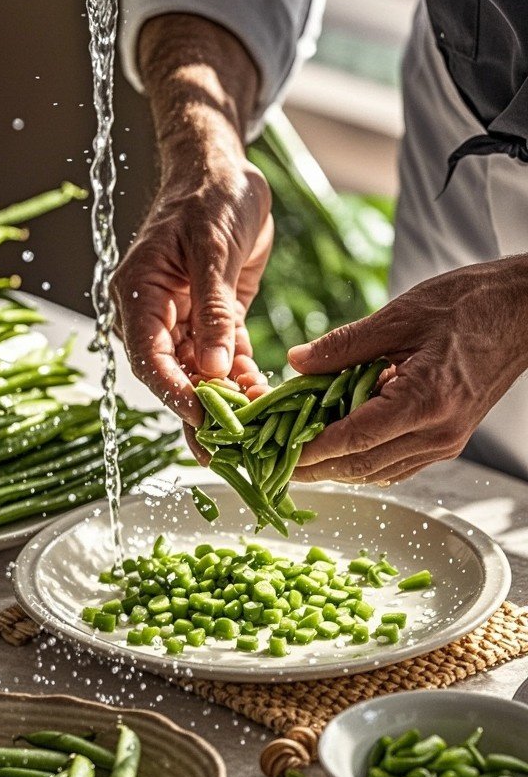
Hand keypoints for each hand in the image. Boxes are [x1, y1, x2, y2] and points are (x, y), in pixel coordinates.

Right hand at [112, 13, 271, 426]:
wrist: (225, 170)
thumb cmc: (211, 196)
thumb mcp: (213, 248)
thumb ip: (213, 309)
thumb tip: (214, 367)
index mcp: (140, 293)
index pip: (149, 355)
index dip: (172, 390)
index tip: (201, 415)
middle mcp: (157, 314)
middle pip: (173, 375)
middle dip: (198, 414)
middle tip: (222, 454)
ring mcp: (186, 320)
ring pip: (200, 375)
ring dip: (224, 405)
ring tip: (251, 439)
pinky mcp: (215, 320)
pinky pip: (226, 360)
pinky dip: (243, 382)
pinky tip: (263, 403)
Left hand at [289, 256, 527, 483]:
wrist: (523, 311)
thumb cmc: (469, 304)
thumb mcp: (401, 315)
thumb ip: (345, 344)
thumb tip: (297, 363)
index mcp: (426, 400)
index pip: (355, 440)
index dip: (311, 451)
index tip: (276, 454)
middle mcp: (438, 433)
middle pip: (363, 466)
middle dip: (316, 469)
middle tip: (275, 464)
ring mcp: (447, 441)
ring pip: (379, 472)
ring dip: (337, 468)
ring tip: (297, 458)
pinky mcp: (449, 440)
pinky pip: (398, 463)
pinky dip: (365, 461)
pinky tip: (340, 448)